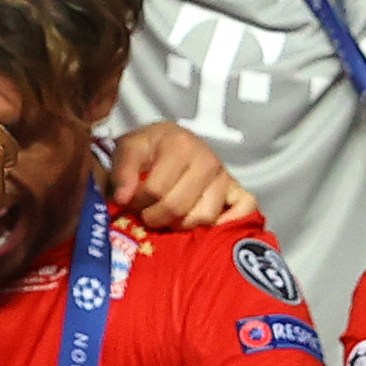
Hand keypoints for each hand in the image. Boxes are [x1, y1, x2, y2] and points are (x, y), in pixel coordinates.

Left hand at [109, 121, 255, 229]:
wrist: (167, 141)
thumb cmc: (147, 148)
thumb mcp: (127, 150)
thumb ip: (122, 172)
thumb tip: (123, 198)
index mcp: (181, 146)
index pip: (155, 190)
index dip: (136, 203)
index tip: (127, 203)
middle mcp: (209, 160)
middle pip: (178, 207)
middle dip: (154, 217)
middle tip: (144, 214)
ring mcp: (225, 176)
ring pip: (205, 216)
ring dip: (181, 224)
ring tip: (166, 217)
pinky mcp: (237, 189)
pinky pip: (244, 209)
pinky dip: (226, 222)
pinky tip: (201, 224)